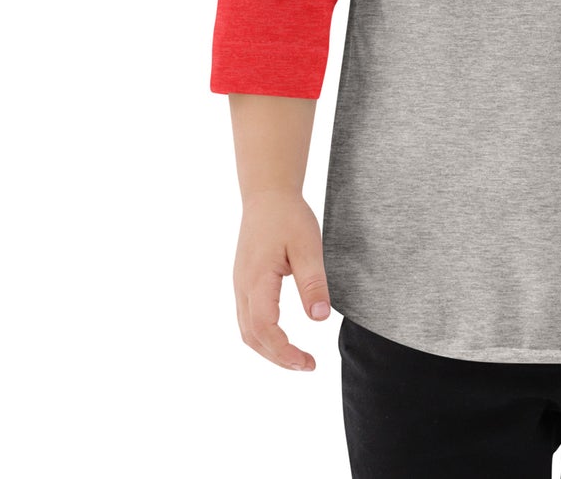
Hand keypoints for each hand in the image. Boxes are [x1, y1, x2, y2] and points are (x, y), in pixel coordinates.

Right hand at [233, 190, 334, 370]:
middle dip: (278, 358)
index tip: (308, 363)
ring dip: (269, 350)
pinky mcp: (244, 283)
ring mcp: (240, 285)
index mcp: (257, 280)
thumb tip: (320, 318)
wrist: (267, 194)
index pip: (264, 328)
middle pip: (252, 337)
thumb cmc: (289, 217)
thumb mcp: (308, 246)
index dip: (284, 352)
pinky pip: (248, 319)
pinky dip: (263, 336)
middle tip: (307, 365)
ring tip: (297, 358)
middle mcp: (242, 287)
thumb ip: (313, 283)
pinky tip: (282, 337)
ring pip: (247, 331)